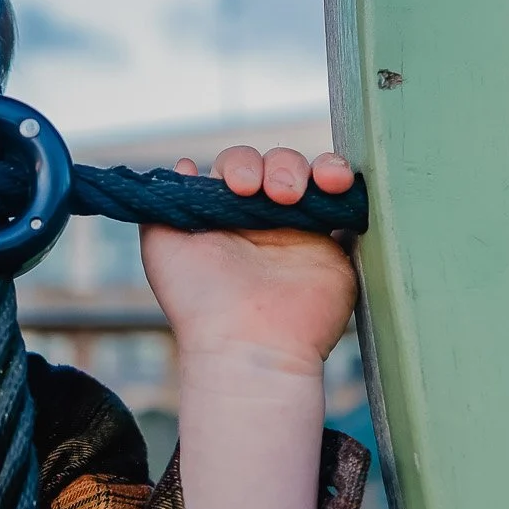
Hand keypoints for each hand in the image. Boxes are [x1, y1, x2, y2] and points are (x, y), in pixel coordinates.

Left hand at [141, 147, 357, 371]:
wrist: (247, 344)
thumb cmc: (199, 301)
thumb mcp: (163, 246)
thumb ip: (163, 204)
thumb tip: (183, 166)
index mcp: (224, 215)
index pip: (237, 167)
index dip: (240, 165)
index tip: (239, 186)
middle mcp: (263, 220)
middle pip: (277, 164)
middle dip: (277, 166)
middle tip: (272, 194)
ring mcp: (300, 232)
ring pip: (312, 176)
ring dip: (308, 168)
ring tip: (297, 193)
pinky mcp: (334, 248)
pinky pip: (345, 204)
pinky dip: (345, 185)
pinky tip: (336, 183)